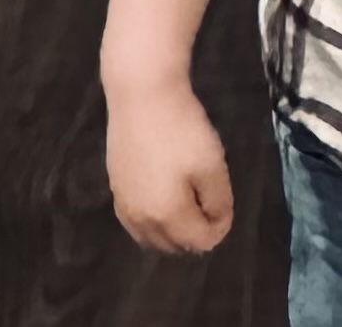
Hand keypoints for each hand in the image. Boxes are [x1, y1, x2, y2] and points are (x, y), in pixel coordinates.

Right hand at [105, 76, 234, 255]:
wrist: (141, 96)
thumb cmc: (181, 129)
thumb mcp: (212, 163)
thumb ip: (218, 201)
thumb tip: (218, 226)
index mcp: (168, 217)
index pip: (201, 241)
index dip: (220, 227)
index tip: (226, 202)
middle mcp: (141, 222)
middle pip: (174, 245)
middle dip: (195, 233)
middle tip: (209, 204)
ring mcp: (124, 207)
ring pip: (152, 238)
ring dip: (173, 231)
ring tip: (189, 203)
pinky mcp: (115, 190)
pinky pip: (136, 223)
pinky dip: (152, 222)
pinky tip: (161, 201)